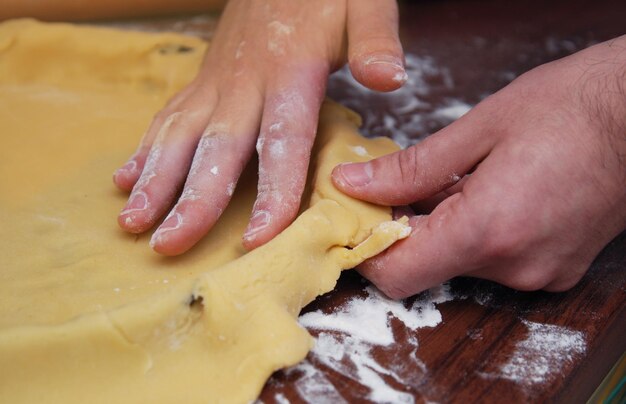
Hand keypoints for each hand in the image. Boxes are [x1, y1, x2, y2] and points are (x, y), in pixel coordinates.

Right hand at [113, 0, 404, 254]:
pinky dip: (145, 150)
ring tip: (132, 223)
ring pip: (180, 135)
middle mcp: (244, 83)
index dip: (274, 191)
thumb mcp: (364, 5)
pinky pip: (168, 117)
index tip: (259, 238)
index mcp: (290, 71)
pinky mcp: (202, 82)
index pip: (282, 140)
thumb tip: (389, 80)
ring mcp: (216, 83)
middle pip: (217, 147)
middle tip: (169, 245)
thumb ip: (376, 41)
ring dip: (155, 180)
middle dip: (193, 199)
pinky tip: (126, 180)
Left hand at [332, 36, 625, 297]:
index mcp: (487, 230)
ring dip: (445, 226)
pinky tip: (491, 192)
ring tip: (462, 178)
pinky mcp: (555, 270)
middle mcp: (513, 266)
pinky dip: (478, 232)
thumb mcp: (478, 129)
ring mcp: (538, 274)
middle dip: (406, 228)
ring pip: (460, 262)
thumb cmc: (569, 109)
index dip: (367, 250)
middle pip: (427, 267)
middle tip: (405, 183)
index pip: (397, 274)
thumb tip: (353, 184)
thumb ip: (409, 168)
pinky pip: (495, 260)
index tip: (360, 216)